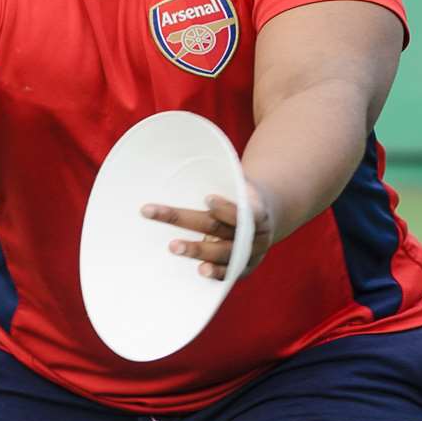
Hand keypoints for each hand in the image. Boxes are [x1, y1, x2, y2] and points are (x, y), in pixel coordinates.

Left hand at [141, 181, 275, 279]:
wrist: (267, 215)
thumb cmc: (243, 193)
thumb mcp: (241, 181)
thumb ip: (225, 174)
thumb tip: (191, 147)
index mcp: (257, 211)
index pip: (243, 211)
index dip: (227, 207)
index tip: (207, 198)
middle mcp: (255, 234)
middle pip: (218, 228)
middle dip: (186, 222)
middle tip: (154, 213)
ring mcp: (249, 254)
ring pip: (222, 252)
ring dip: (196, 250)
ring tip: (172, 246)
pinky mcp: (243, 268)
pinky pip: (230, 273)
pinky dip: (216, 273)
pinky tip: (200, 271)